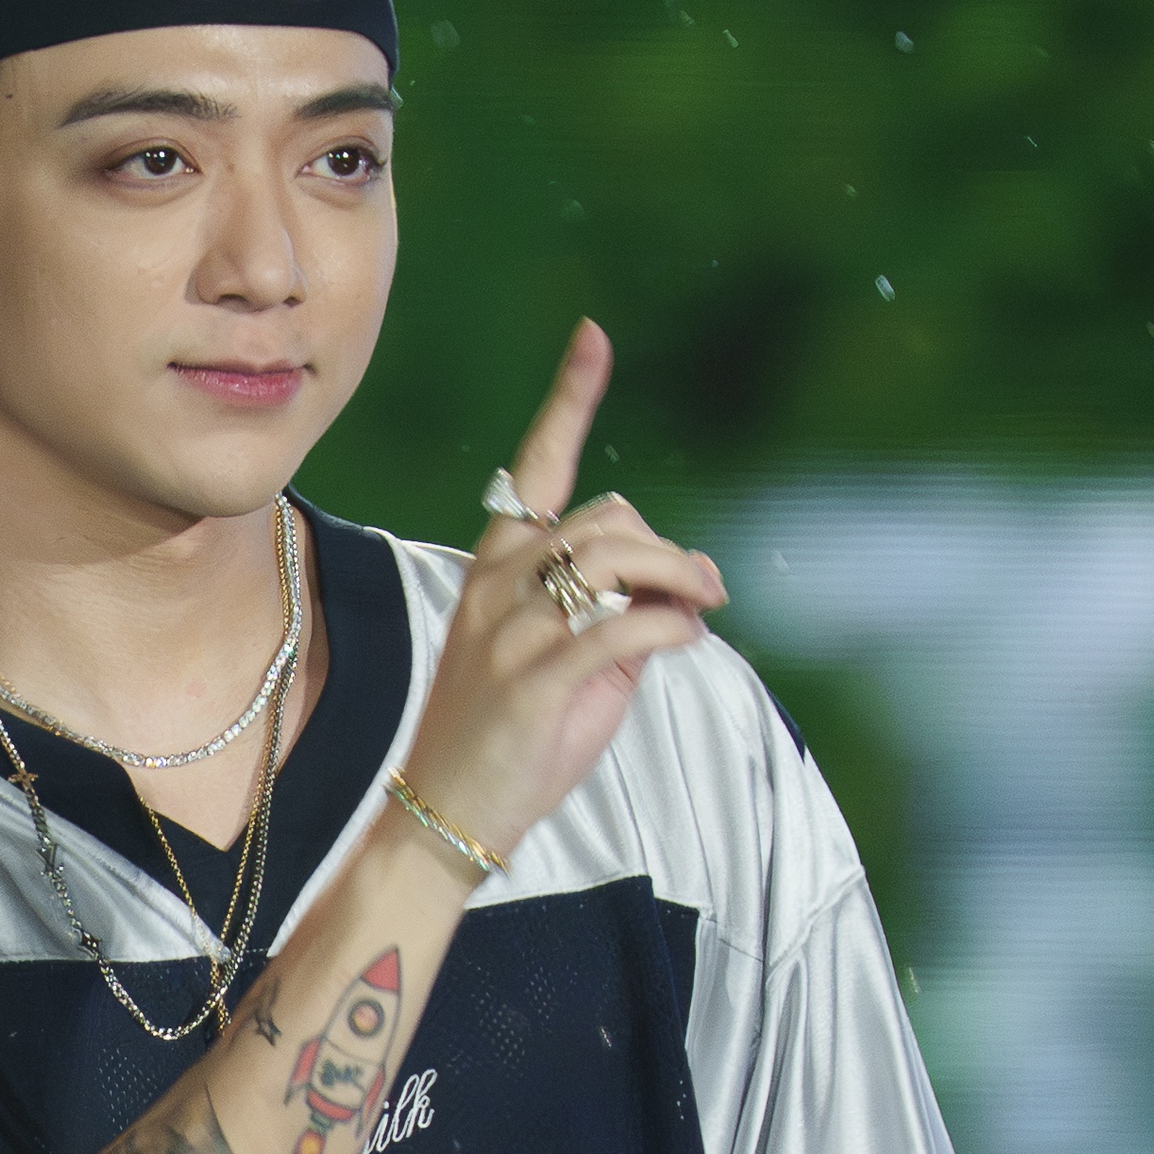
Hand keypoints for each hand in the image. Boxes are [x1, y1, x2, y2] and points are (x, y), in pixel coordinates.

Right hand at [398, 320, 724, 864]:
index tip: (595, 338)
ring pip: (614, 560)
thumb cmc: (510, 738)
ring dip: (678, 577)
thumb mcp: (565, 659)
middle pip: (604, 520)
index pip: (535, 469)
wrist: (447, 814)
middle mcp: (497, 587)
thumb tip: (687, 585)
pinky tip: (687, 637)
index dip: (568, 401)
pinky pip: (622, 627)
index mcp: (495, 569)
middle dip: (668, 549)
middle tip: (706, 588)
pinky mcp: (535, 681)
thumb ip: (615, 609)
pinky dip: (671, 626)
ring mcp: (511, 632)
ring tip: (702, 608)